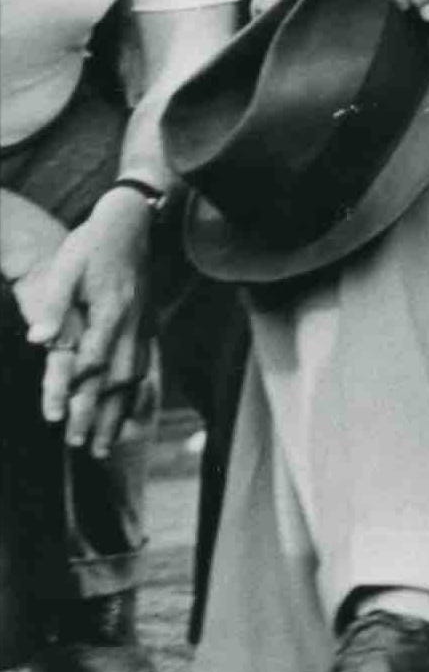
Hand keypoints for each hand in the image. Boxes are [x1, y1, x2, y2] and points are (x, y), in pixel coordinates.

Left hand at [15, 190, 153, 458]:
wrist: (133, 224)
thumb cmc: (93, 244)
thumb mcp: (66, 267)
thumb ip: (53, 306)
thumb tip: (38, 341)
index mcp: (108, 313)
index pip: (90, 364)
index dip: (74, 395)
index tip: (59, 421)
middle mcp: (129, 326)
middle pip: (114, 383)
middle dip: (97, 417)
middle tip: (82, 447)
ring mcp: (141, 327)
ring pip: (131, 380)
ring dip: (118, 414)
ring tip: (105, 443)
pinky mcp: (147, 326)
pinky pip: (143, 368)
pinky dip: (134, 395)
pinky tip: (126, 409)